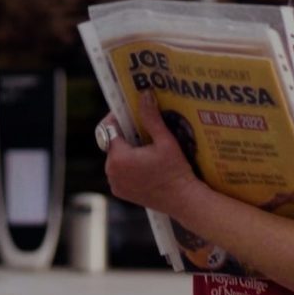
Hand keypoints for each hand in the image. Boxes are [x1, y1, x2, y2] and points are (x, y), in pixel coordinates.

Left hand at [104, 95, 206, 216]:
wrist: (183, 200)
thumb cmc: (176, 171)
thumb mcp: (165, 141)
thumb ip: (151, 118)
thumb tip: (144, 94)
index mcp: (118, 158)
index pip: (110, 129)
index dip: (119, 118)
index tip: (129, 111)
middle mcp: (111, 172)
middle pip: (113, 143)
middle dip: (126, 135)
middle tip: (143, 129)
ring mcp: (115, 184)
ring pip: (116, 157)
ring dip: (127, 150)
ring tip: (146, 146)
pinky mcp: (120, 192)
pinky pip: (119, 171)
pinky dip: (128, 165)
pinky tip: (145, 162)